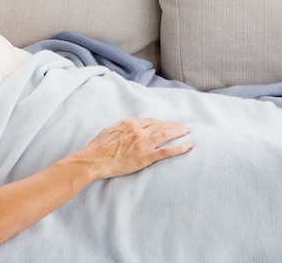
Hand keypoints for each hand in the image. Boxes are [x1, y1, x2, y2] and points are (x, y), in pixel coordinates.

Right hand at [76, 118, 191, 179]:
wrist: (94, 160)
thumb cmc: (98, 147)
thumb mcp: (109, 130)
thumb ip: (121, 126)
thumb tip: (130, 122)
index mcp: (129, 124)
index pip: (150, 121)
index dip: (161, 123)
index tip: (167, 125)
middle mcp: (138, 131)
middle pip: (160, 126)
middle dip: (173, 126)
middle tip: (183, 127)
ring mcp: (142, 144)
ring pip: (165, 135)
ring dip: (178, 133)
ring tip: (187, 132)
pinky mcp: (145, 157)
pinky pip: (166, 152)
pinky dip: (178, 148)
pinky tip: (187, 146)